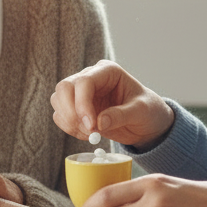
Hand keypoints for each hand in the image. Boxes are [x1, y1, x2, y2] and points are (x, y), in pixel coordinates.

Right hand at [51, 60, 174, 148]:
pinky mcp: (76, 108)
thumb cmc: (148, 111)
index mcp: (108, 71)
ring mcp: (81, 93)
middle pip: (64, 88)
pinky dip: (69, 128)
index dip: (82, 104)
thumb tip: (100, 123)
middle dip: (71, 112)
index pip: (84, 81)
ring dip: (70, 121)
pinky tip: (87, 134)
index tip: (91, 126)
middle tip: (89, 132)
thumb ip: (122, 115)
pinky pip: (60, 116)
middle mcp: (91, 78)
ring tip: (92, 134)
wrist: (146, 123)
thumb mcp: (141, 111)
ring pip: (58, 101)